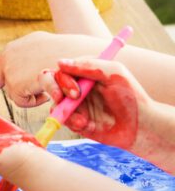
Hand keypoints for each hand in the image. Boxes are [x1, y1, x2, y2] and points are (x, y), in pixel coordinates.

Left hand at [0, 31, 67, 107]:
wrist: (79, 54)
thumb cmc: (72, 53)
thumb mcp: (47, 50)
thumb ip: (33, 61)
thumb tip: (28, 75)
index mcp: (15, 48)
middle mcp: (7, 56)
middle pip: (5, 82)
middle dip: (19, 89)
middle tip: (22, 91)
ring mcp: (9, 70)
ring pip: (16, 93)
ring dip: (33, 93)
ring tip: (50, 85)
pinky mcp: (14, 84)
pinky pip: (22, 101)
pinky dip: (35, 100)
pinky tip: (48, 91)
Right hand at [39, 58, 166, 159]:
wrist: (141, 127)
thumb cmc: (132, 97)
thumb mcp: (114, 74)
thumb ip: (89, 66)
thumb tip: (59, 63)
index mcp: (85, 72)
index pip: (62, 70)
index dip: (64, 80)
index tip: (76, 92)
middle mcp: (77, 86)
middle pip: (49, 82)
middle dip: (54, 91)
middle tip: (64, 100)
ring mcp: (75, 104)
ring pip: (54, 104)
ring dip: (67, 113)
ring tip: (84, 121)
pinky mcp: (75, 120)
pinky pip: (62, 120)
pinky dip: (72, 123)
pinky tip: (87, 126)